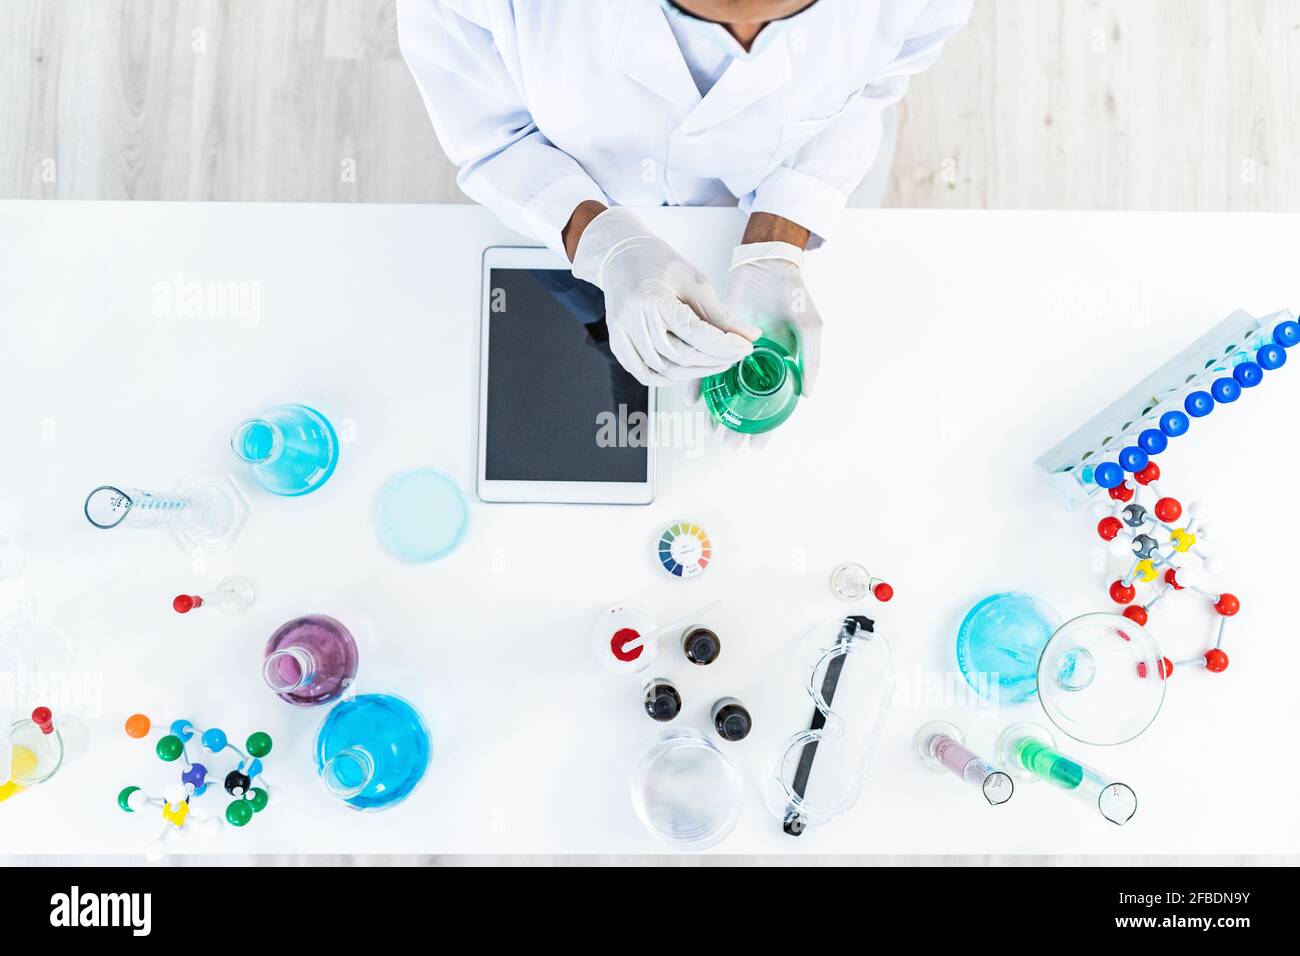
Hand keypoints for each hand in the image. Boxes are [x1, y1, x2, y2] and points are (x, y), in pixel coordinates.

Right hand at [570, 207, 759, 386]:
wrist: (621, 258)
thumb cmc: (659, 264)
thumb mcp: (695, 281)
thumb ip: (720, 314)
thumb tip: (750, 336)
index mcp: (652, 298)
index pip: (694, 333)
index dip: (723, 345)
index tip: (745, 347)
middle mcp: (632, 320)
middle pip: (680, 356)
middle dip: (714, 360)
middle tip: (735, 355)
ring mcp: (622, 336)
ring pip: (665, 371)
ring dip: (697, 372)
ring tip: (717, 361)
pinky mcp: (618, 346)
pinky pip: (647, 374)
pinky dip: (671, 378)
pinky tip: (690, 369)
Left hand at [703, 240, 821, 449]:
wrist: (766, 264)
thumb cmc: (793, 294)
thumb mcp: (810, 328)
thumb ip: (810, 361)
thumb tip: (806, 395)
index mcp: (782, 367)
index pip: (774, 406)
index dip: (766, 428)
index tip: (755, 448)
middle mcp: (759, 365)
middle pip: (747, 403)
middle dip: (738, 425)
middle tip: (729, 443)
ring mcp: (737, 355)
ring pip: (725, 390)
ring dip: (718, 410)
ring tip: (709, 428)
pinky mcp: (717, 340)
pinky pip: (707, 366)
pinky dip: (700, 382)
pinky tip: (693, 399)